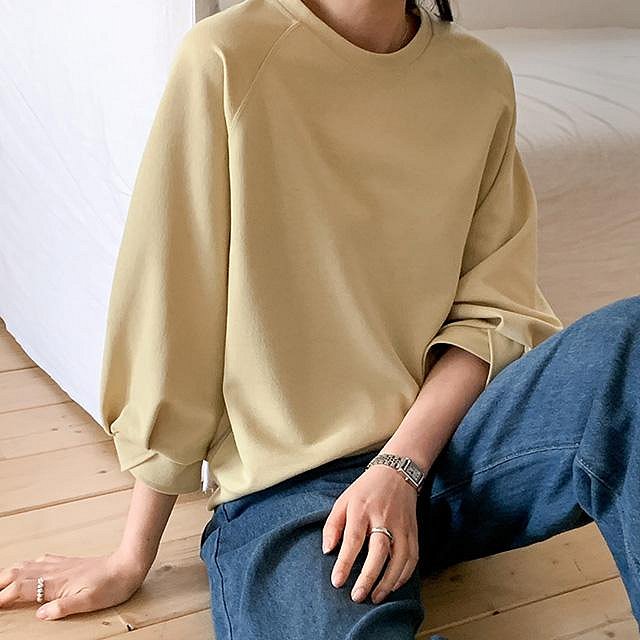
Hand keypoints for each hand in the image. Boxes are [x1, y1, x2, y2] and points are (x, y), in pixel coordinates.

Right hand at [0, 550, 148, 619]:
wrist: (128, 565)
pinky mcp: (68, 562)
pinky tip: (28, 566)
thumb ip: (63, 607)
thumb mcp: (88, 602)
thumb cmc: (111, 585)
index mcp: (57, 583)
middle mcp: (55, 571)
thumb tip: (40, 614)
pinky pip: (41, 560)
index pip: (20, 589)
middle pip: (18, 573)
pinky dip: (27, 564)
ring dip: (9, 573)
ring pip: (27, 565)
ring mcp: (61, 565)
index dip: (1, 597)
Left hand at [322, 464, 419, 604]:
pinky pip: (412, 557)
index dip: (345, 562)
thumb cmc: (365, 490)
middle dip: (368, 576)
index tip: (337, 581)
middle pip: (379, 550)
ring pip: (400, 557)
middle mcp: (384, 517)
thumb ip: (332, 525)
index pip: (354, 538)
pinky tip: (393, 586)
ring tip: (375, 597)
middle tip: (357, 596)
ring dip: (388, 581)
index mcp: (362, 508)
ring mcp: (401, 525)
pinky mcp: (413, 531)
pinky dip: (404, 575)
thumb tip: (327, 550)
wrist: (397, 473)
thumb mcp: (343, 501)